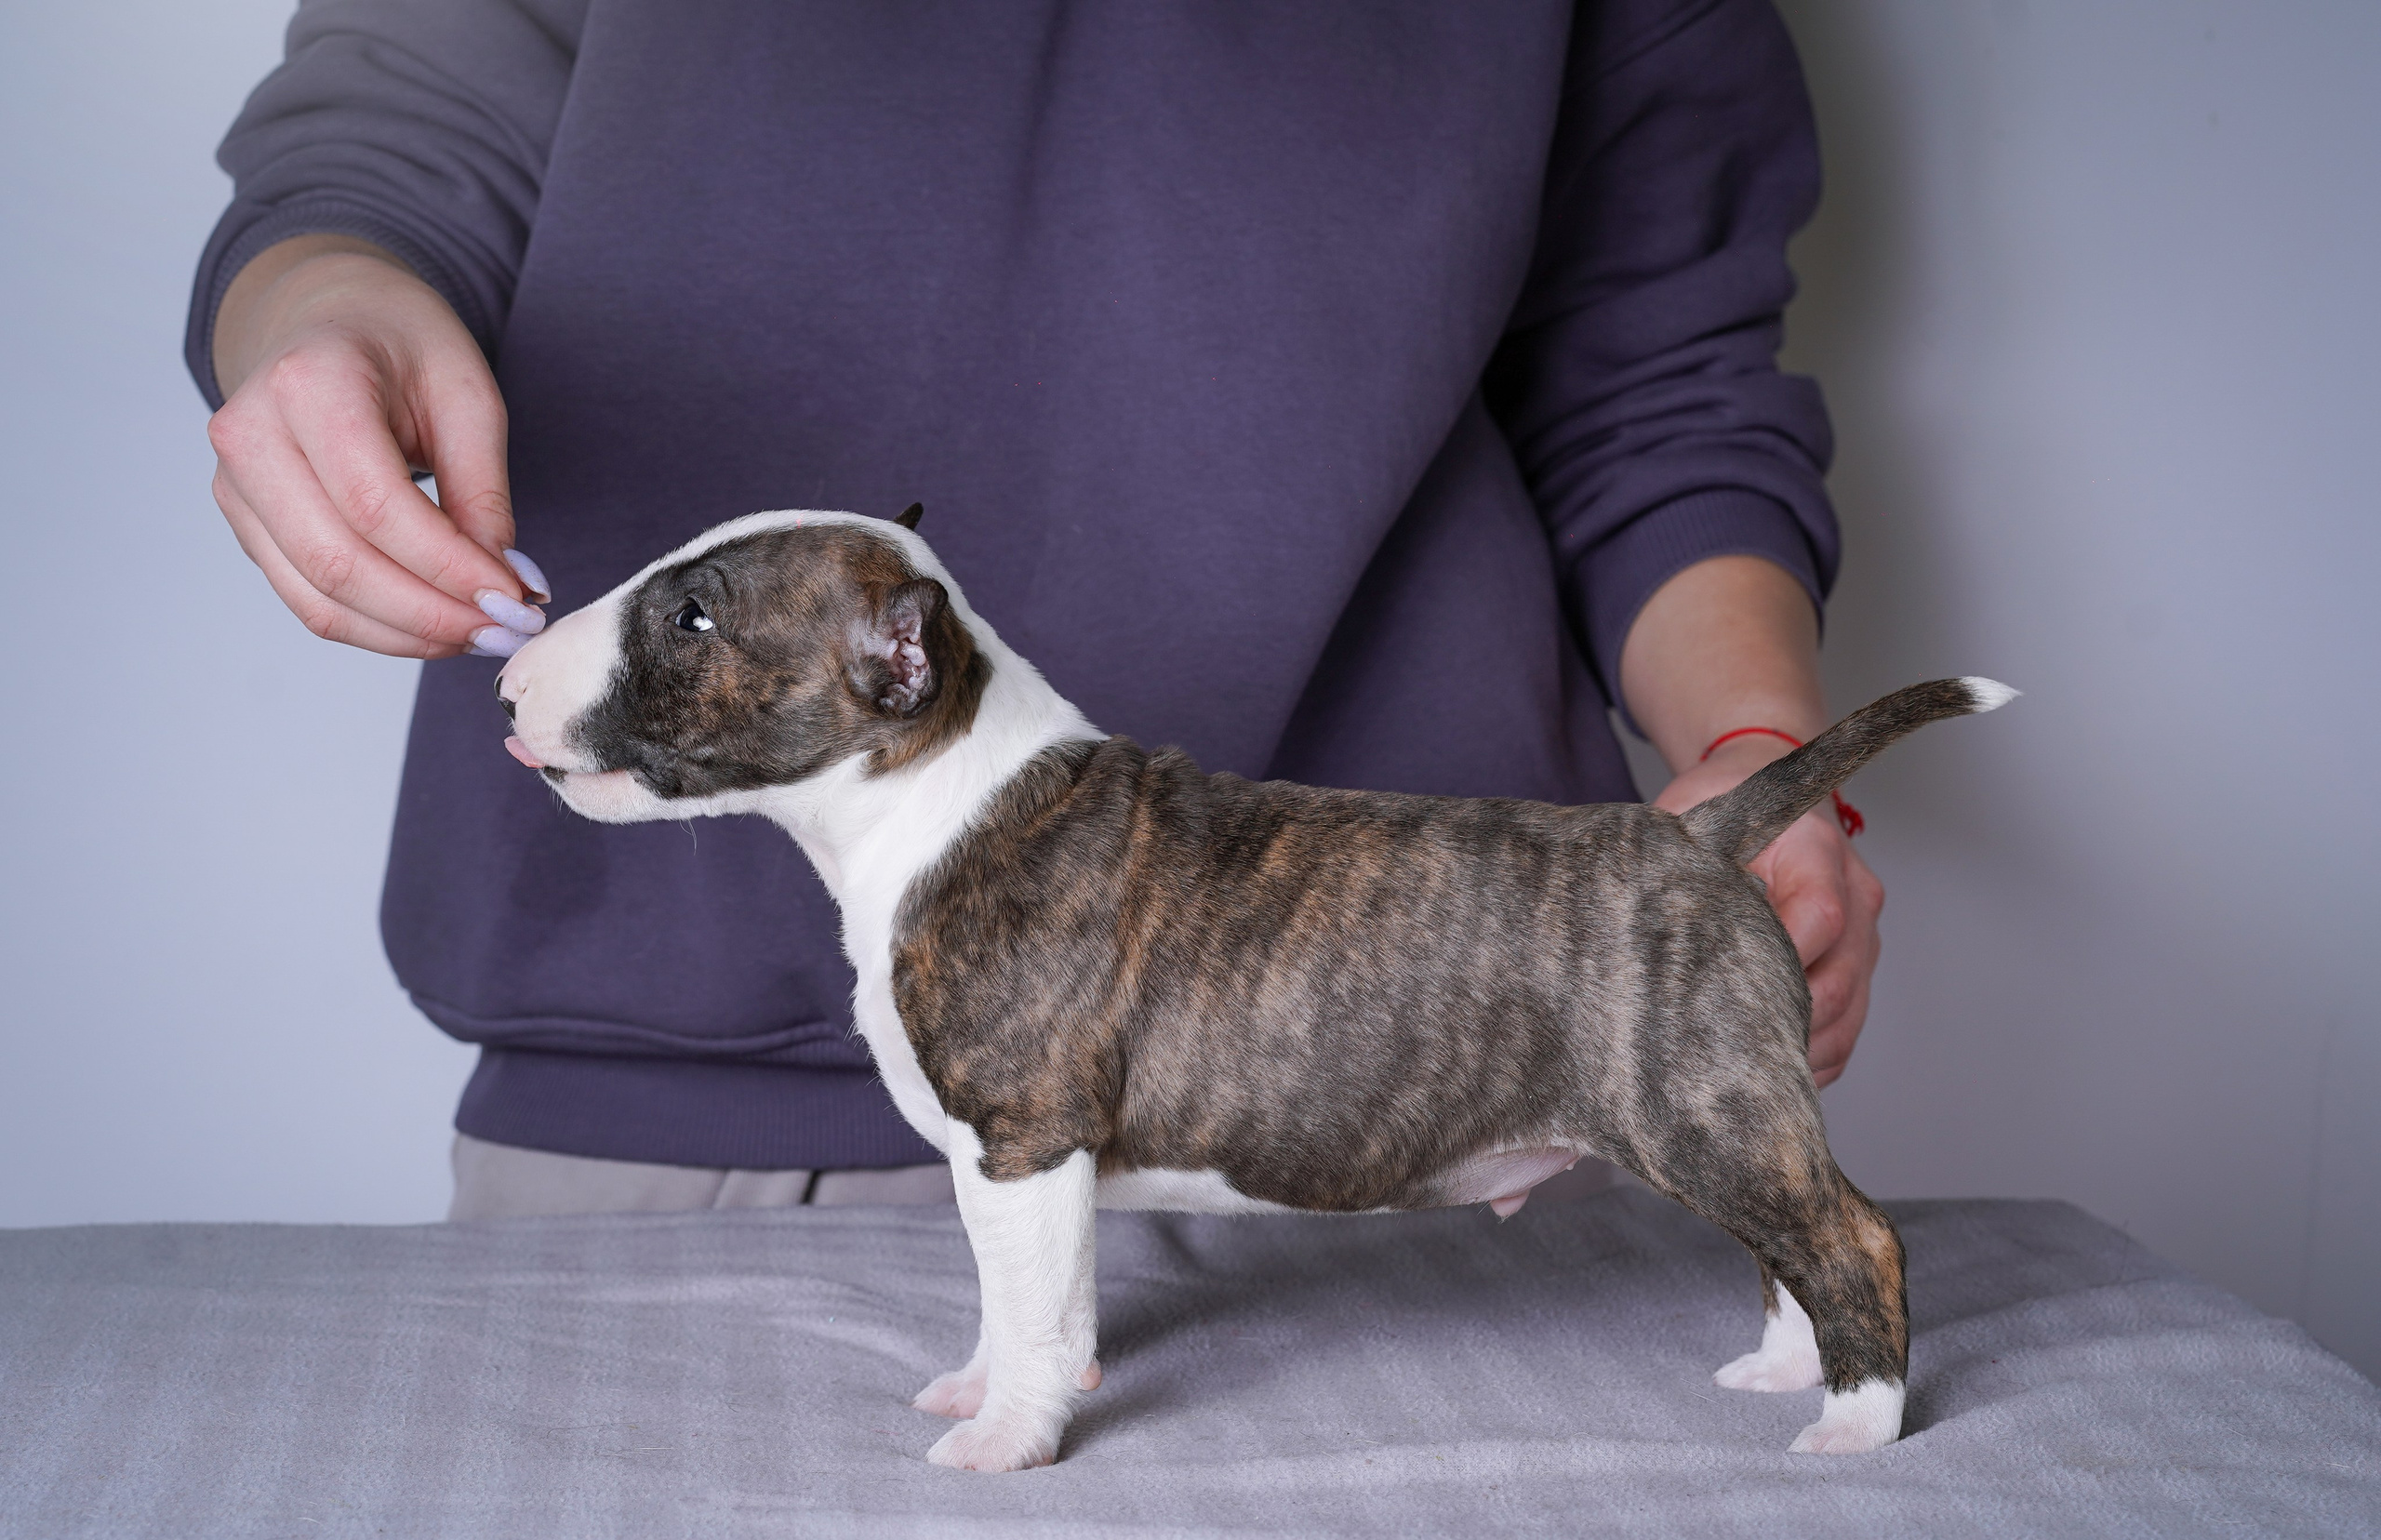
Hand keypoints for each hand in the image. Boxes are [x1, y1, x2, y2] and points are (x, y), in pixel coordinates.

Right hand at [206, 235, 544, 658]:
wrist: (330, 319)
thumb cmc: (403, 346)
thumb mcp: (468, 395)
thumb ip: (483, 492)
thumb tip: (503, 586)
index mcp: (309, 382)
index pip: (377, 506)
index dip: (450, 569)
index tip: (518, 599)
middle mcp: (251, 435)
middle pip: (340, 562)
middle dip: (433, 613)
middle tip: (508, 630)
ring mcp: (237, 485)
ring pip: (320, 598)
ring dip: (408, 634)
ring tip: (481, 634)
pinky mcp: (247, 524)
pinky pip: (310, 601)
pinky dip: (379, 628)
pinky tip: (437, 626)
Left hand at [1654, 740, 1883, 1086]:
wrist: (1763, 784)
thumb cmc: (1726, 801)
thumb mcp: (1694, 812)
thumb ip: (1678, 861)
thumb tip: (1634, 917)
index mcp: (1816, 851)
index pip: (1820, 916)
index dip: (1781, 963)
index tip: (1723, 994)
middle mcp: (1855, 895)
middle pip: (1838, 982)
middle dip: (1780, 1025)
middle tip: (1717, 1054)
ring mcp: (1864, 936)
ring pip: (1848, 1015)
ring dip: (1799, 1051)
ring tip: (1737, 1072)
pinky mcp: (1859, 966)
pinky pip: (1848, 1027)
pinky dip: (1812, 1056)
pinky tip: (1765, 1067)